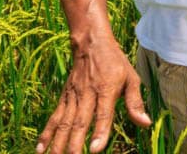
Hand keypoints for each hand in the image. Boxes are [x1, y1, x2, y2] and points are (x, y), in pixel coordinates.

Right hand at [36, 37, 151, 153]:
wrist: (91, 43)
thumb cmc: (115, 63)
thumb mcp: (131, 78)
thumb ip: (135, 102)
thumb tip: (146, 124)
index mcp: (107, 89)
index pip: (103, 114)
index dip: (100, 132)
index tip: (96, 150)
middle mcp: (88, 93)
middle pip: (80, 121)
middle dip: (75, 143)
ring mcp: (74, 95)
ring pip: (65, 122)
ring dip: (59, 142)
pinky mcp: (64, 97)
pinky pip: (55, 117)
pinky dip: (47, 133)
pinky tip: (40, 148)